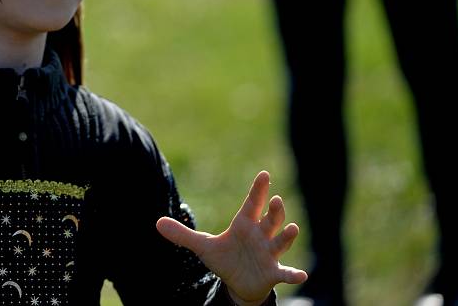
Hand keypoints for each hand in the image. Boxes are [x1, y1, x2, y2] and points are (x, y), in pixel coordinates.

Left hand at [156, 171, 306, 305]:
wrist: (238, 283)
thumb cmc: (225, 258)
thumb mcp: (203, 246)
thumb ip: (182, 234)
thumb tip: (156, 223)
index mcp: (244, 224)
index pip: (252, 203)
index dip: (258, 189)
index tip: (264, 174)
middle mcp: (260, 235)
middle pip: (269, 219)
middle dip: (274, 210)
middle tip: (276, 199)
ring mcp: (269, 253)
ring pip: (280, 241)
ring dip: (287, 235)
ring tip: (292, 228)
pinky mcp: (273, 272)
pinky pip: (285, 272)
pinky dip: (292, 273)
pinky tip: (301, 275)